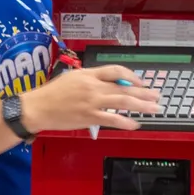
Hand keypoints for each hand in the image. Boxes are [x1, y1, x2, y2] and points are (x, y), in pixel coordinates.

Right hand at [21, 65, 161, 131]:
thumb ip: (90, 80)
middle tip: (156, 96)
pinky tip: (135, 124)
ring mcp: (92, 102)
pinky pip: (113, 120)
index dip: (131, 76)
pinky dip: (126, 122)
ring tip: (154, 109)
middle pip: (124, 87)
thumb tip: (109, 84)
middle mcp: (93, 86)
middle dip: (143, 92)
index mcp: (88, 74)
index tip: (141, 82)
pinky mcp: (89, 117)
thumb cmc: (51, 94)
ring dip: (142, 106)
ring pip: (123, 102)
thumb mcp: (71, 78)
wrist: (37, 108)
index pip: (116, 71)